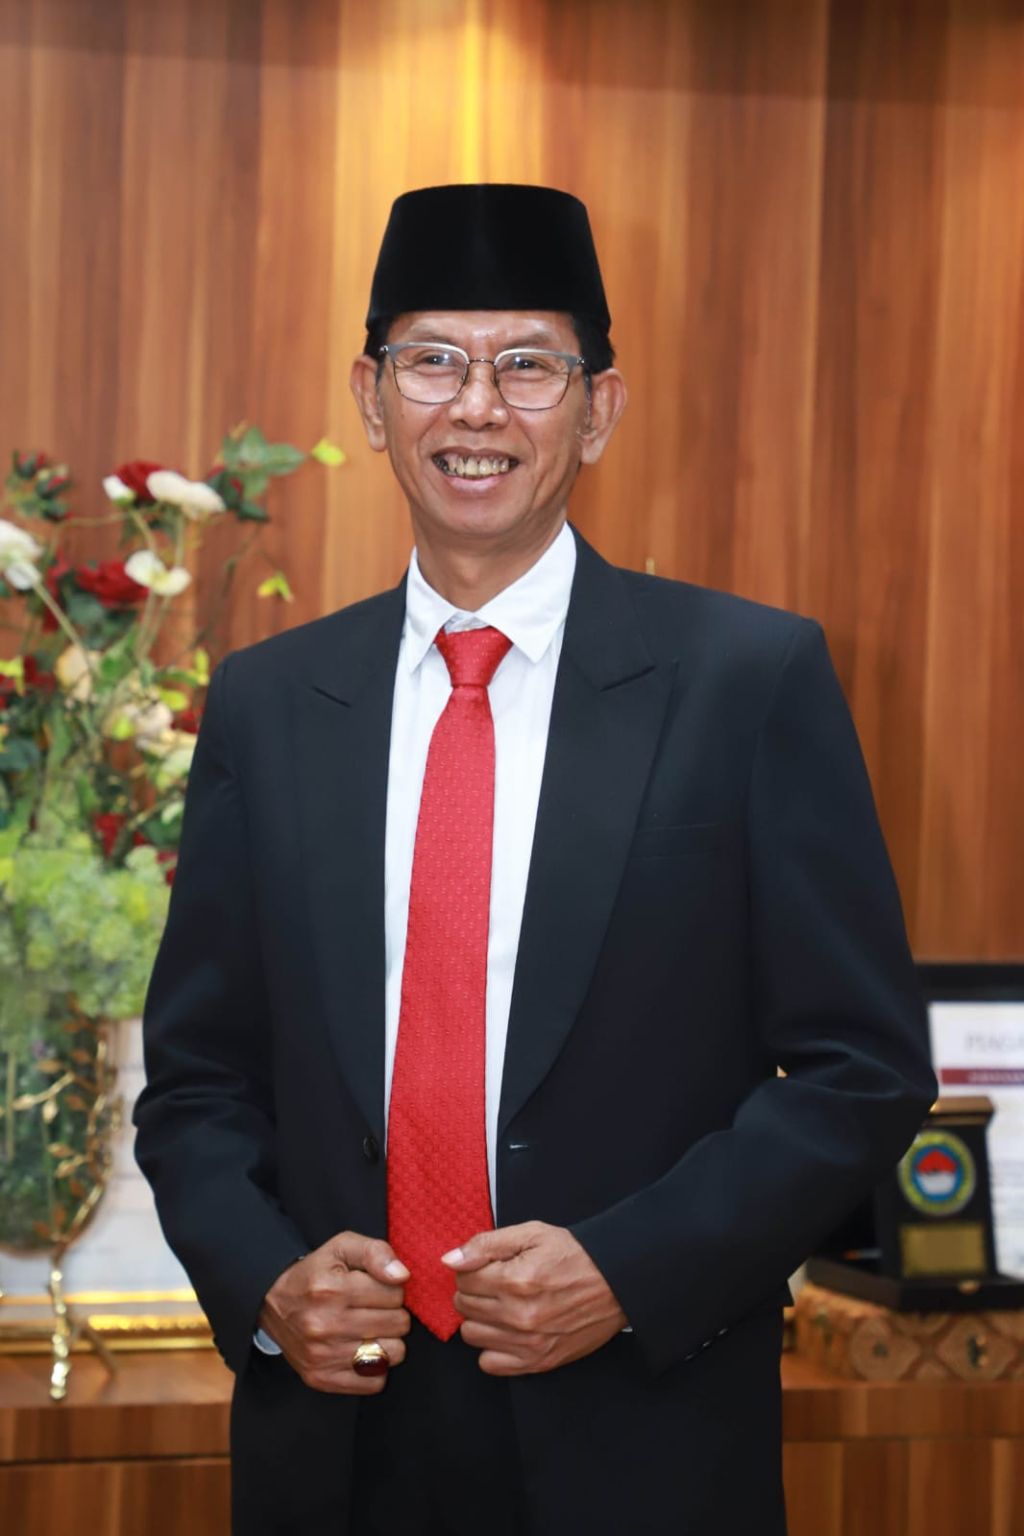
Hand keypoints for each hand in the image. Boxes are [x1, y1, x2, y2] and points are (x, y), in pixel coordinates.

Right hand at [258, 1231, 410, 1393]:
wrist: (270, 1303)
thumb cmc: (315, 1273)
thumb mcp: (342, 1247)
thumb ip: (376, 1252)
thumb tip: (402, 1276)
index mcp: (332, 1290)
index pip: (396, 1295)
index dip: (393, 1289)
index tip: (377, 1289)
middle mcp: (325, 1325)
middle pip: (398, 1325)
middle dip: (393, 1314)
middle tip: (374, 1309)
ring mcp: (322, 1356)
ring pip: (391, 1355)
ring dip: (388, 1341)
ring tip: (370, 1330)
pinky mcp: (321, 1379)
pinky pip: (374, 1382)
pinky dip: (375, 1368)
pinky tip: (362, 1350)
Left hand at [443, 1220, 626, 1375]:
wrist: (616, 1281)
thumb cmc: (573, 1254)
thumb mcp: (532, 1233)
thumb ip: (486, 1244)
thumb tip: (449, 1261)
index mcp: (515, 1280)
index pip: (462, 1278)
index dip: (472, 1268)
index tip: (488, 1266)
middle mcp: (519, 1316)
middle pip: (464, 1307)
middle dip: (474, 1292)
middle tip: (496, 1284)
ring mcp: (529, 1343)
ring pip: (472, 1335)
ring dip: (480, 1319)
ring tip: (502, 1306)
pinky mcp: (539, 1362)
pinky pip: (490, 1364)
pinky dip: (492, 1348)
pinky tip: (507, 1331)